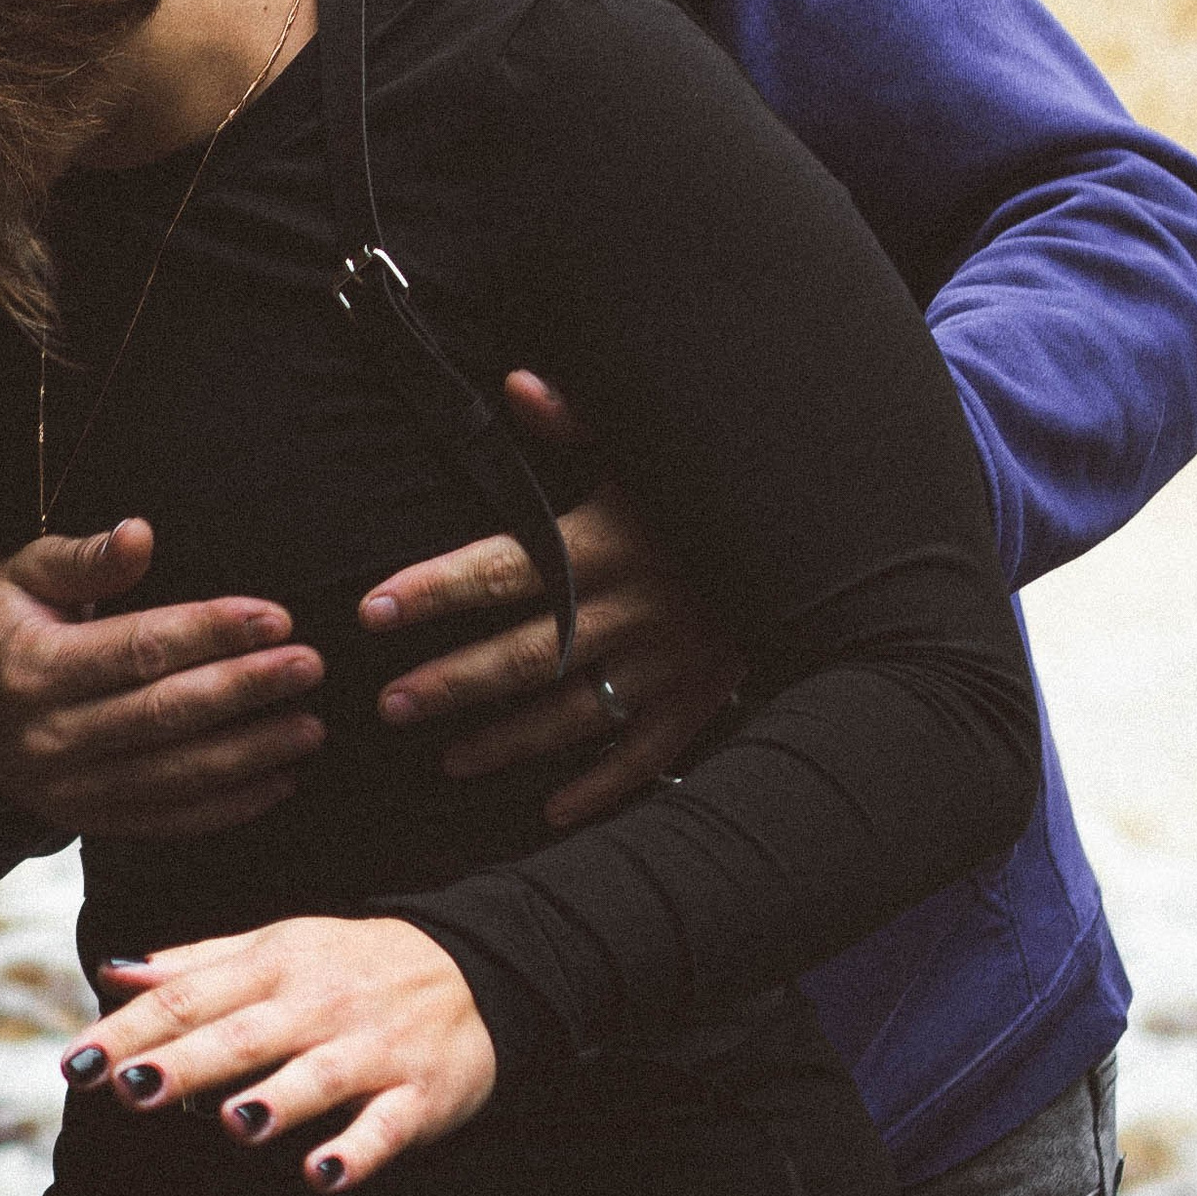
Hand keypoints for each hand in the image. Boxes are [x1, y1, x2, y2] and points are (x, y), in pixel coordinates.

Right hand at [0, 522, 326, 840]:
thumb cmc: (4, 619)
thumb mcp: (24, 572)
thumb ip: (83, 556)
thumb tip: (140, 533)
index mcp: (31, 668)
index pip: (139, 648)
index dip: (212, 631)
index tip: (277, 616)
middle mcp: (45, 738)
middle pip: (165, 713)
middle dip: (246, 689)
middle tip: (310, 666)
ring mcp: (65, 791)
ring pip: (174, 775)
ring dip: (251, 754)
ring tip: (311, 726)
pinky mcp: (85, 822)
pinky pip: (167, 821)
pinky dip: (228, 807)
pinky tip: (281, 781)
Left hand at [61, 915, 494, 1190]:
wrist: (472, 968)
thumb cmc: (349, 965)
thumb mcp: (276, 947)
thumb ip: (195, 964)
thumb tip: (112, 971)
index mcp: (275, 966)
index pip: (190, 997)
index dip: (131, 1031)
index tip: (75, 1064)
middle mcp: (318, 1005)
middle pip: (243, 1035)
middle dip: (187, 1063)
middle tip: (130, 1090)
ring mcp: (370, 1050)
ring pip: (318, 1077)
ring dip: (277, 1099)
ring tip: (234, 1122)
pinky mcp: (417, 1096)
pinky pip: (385, 1127)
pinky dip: (356, 1150)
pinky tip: (321, 1174)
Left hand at [361, 373, 744, 832]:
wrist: (824, 544)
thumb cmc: (713, 485)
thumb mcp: (649, 446)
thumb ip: (579, 419)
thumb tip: (515, 384)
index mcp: (607, 540)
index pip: (503, 565)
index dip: (435, 589)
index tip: (372, 610)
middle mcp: (631, 608)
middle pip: (526, 653)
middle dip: (454, 682)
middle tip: (390, 705)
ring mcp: (668, 661)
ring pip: (574, 713)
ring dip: (508, 741)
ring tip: (448, 760)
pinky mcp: (701, 698)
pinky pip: (646, 756)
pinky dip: (601, 788)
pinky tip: (550, 811)